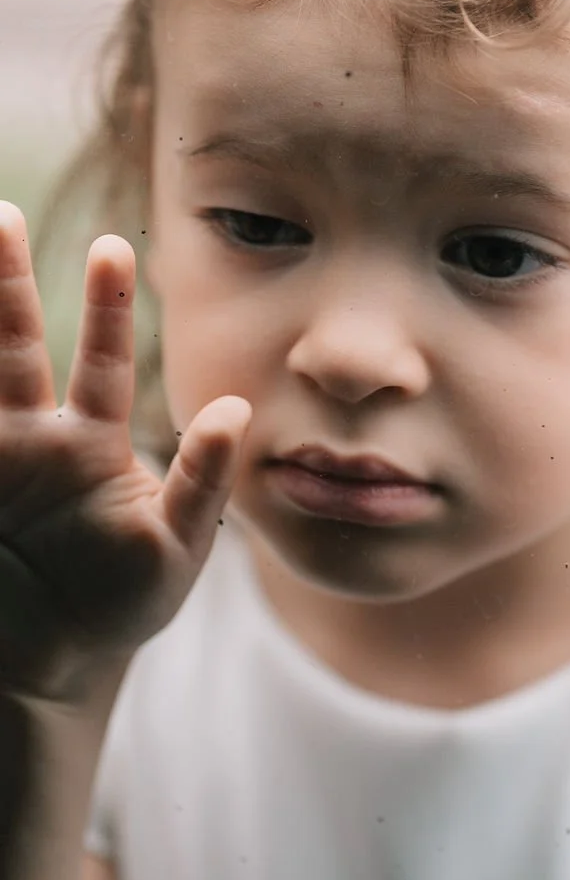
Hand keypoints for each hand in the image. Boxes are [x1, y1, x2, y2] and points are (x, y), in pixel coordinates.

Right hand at [0, 203, 249, 705]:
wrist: (46, 664)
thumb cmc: (119, 602)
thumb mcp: (175, 547)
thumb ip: (204, 480)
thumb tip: (236, 410)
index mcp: (93, 443)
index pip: (103, 362)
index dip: (105, 307)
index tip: (112, 245)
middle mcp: (33, 439)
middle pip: (14, 347)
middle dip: (3, 283)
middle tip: (0, 214)